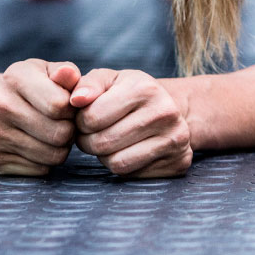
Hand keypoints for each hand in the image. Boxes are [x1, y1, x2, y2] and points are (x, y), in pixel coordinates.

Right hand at [0, 59, 80, 175]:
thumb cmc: (37, 85)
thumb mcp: (52, 70)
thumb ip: (68, 73)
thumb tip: (72, 80)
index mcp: (15, 77)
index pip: (59, 105)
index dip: (73, 107)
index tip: (70, 104)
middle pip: (59, 133)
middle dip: (71, 128)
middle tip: (67, 122)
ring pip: (52, 155)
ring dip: (62, 146)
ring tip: (56, 131)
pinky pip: (40, 169)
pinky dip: (47, 160)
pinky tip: (42, 144)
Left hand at [70, 69, 191, 177]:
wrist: (171, 108)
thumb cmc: (130, 94)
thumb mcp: (110, 80)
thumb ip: (87, 85)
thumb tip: (76, 100)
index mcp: (146, 88)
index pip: (91, 118)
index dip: (82, 121)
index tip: (90, 116)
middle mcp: (165, 111)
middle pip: (101, 143)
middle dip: (89, 141)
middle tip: (97, 132)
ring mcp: (175, 137)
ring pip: (115, 162)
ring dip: (105, 156)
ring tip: (112, 140)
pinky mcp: (177, 161)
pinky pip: (131, 174)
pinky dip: (122, 166)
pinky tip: (129, 150)